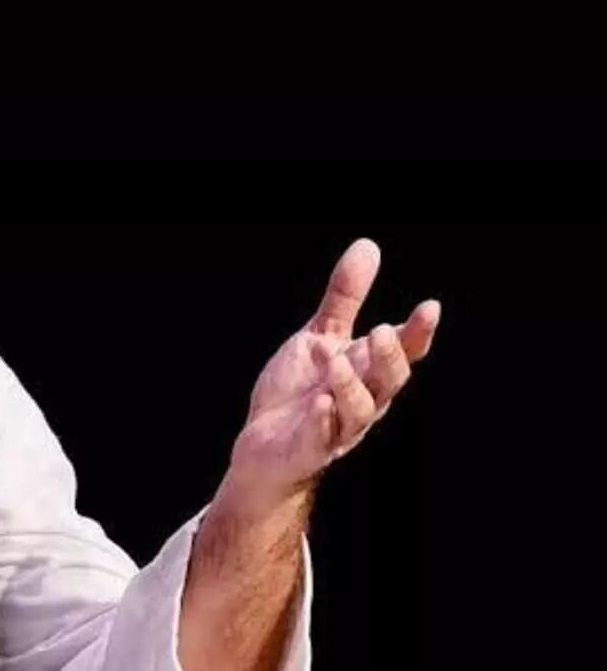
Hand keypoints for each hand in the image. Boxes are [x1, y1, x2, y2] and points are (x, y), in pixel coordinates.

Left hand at [217, 239, 440, 516]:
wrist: (266, 445)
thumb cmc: (300, 390)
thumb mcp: (320, 337)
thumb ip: (345, 298)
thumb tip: (368, 246)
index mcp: (368, 372)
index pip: (403, 353)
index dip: (418, 333)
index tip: (430, 307)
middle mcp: (363, 400)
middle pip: (388, 381)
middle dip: (388, 358)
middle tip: (382, 331)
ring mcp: (338, 427)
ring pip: (359, 411)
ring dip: (351, 387)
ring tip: (336, 361)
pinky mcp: (310, 448)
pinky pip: (321, 438)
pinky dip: (322, 421)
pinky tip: (318, 403)